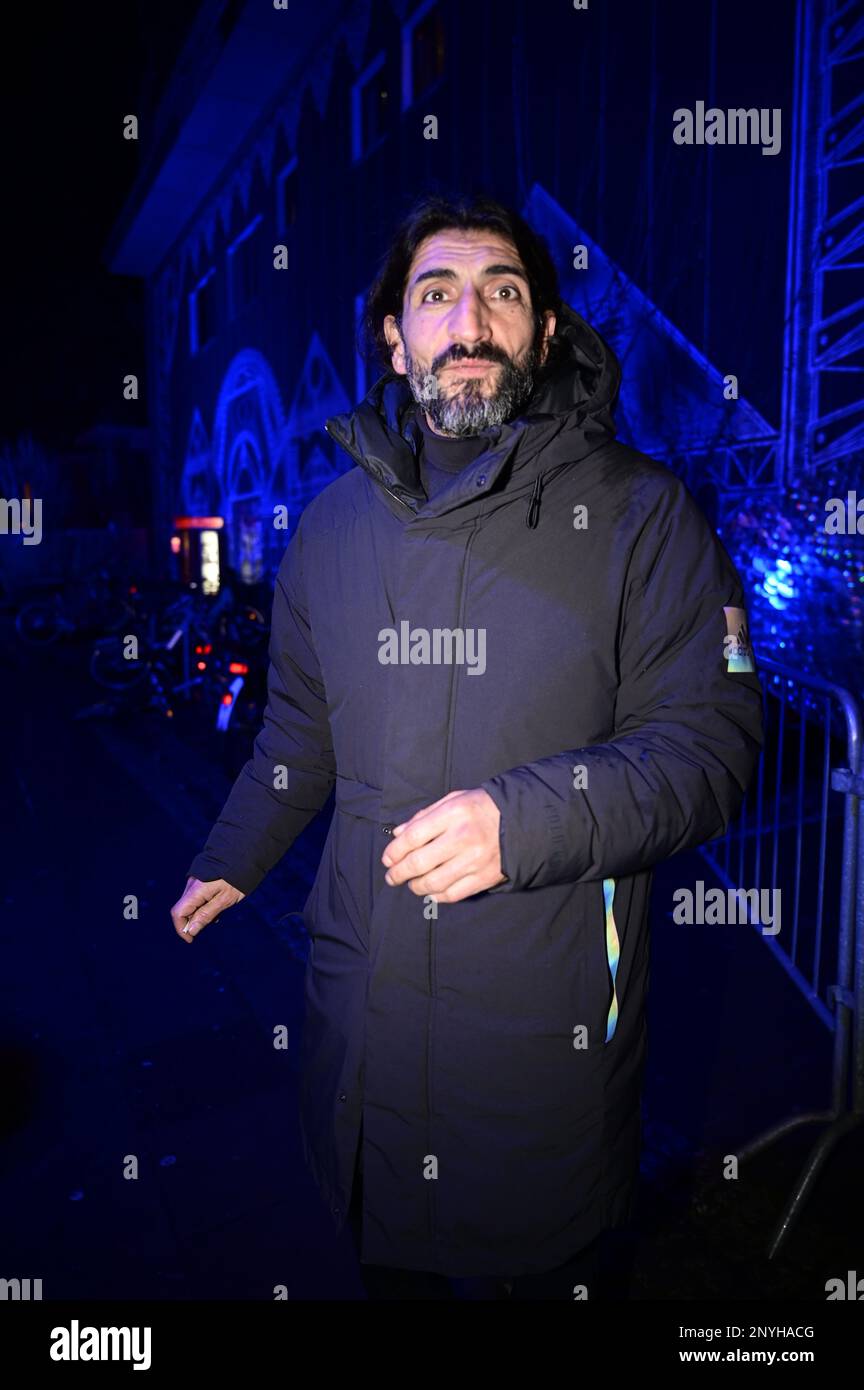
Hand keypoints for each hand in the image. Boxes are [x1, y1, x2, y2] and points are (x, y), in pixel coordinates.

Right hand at [171, 876, 245, 943]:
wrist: (243, 854)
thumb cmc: (236, 878)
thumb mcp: (224, 900)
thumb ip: (206, 914)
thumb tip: (191, 931)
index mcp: (195, 891)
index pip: (178, 913)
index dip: (181, 929)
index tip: (191, 939)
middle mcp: (191, 886)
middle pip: (184, 909)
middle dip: (192, 922)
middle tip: (212, 922)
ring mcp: (195, 882)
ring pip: (191, 904)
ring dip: (200, 914)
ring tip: (219, 913)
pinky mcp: (201, 880)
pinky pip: (197, 897)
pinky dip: (204, 905)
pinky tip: (218, 906)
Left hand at [380, 788, 506, 902]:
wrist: (522, 821)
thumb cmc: (482, 808)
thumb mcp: (453, 800)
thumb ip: (424, 816)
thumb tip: (398, 834)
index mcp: (454, 813)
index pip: (413, 836)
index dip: (395, 850)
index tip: (387, 858)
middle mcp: (463, 838)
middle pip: (419, 862)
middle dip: (399, 872)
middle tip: (392, 876)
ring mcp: (474, 860)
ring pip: (433, 882)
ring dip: (415, 886)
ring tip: (411, 883)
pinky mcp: (484, 878)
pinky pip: (452, 894)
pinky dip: (436, 896)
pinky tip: (430, 891)